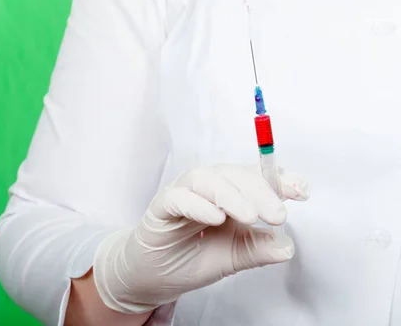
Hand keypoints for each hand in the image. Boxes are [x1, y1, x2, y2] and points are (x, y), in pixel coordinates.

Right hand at [93, 164, 309, 313]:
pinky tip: (215, 218)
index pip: (253, 177)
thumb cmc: (189, 260)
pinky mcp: (160, 209)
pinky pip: (177, 198)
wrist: (152, 278)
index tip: (301, 190)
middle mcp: (205, 189)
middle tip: (277, 215)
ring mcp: (181, 195)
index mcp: (226, 195)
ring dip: (230, 194)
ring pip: (205, 179)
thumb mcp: (233, 258)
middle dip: (259, 190)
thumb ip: (257, 249)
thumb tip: (287, 246)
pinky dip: (198, 204)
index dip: (277, 178)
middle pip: (232, 174)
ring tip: (249, 216)